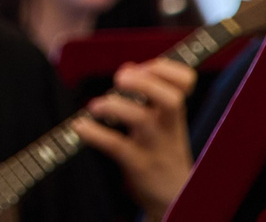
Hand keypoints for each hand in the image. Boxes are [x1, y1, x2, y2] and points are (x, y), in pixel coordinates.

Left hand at [74, 58, 196, 216]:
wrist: (174, 200)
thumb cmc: (164, 154)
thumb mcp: (163, 125)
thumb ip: (149, 97)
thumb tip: (130, 67)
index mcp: (174, 113)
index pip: (185, 82)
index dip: (167, 69)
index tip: (145, 66)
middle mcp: (168, 127)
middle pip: (171, 99)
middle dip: (145, 82)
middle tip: (120, 78)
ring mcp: (154, 147)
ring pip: (142, 120)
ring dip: (115, 106)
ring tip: (95, 106)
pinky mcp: (138, 166)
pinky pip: (117, 146)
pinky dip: (95, 134)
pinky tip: (80, 127)